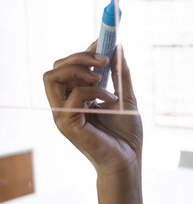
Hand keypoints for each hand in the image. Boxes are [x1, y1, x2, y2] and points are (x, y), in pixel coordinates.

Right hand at [43, 41, 146, 203]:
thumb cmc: (126, 135)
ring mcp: (62, 115)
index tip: (103, 42)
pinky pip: (74, 95)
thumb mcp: (126, 97)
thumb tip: (119, 48)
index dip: (82, 52)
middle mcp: (64, 105)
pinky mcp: (67, 124)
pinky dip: (95, 91)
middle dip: (78, 56)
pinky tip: (112, 100)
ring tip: (102, 74)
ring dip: (77, 68)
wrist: (129, 160)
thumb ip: (121, 74)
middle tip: (104, 60)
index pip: (66, 68)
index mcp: (75, 98)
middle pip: (55, 68)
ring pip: (52, 77)